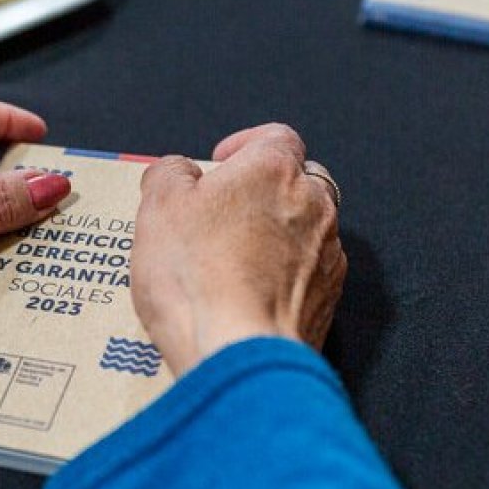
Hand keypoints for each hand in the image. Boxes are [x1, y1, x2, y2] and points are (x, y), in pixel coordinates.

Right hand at [131, 124, 345, 373]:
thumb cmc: (198, 278)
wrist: (237, 352)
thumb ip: (169, 174)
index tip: (222, 162)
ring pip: (307, 228)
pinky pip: (310, 273)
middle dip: (264, 191)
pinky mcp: (330, 299)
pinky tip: (252, 294)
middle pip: (297, 181)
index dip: (246, 145)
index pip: (275, 136)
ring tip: (233, 260)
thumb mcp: (158, 207)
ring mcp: (327, 254)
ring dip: (278, 235)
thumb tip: (178, 172)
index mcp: (274, 169)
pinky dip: (286, 276)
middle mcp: (313, 204)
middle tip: (224, 212)